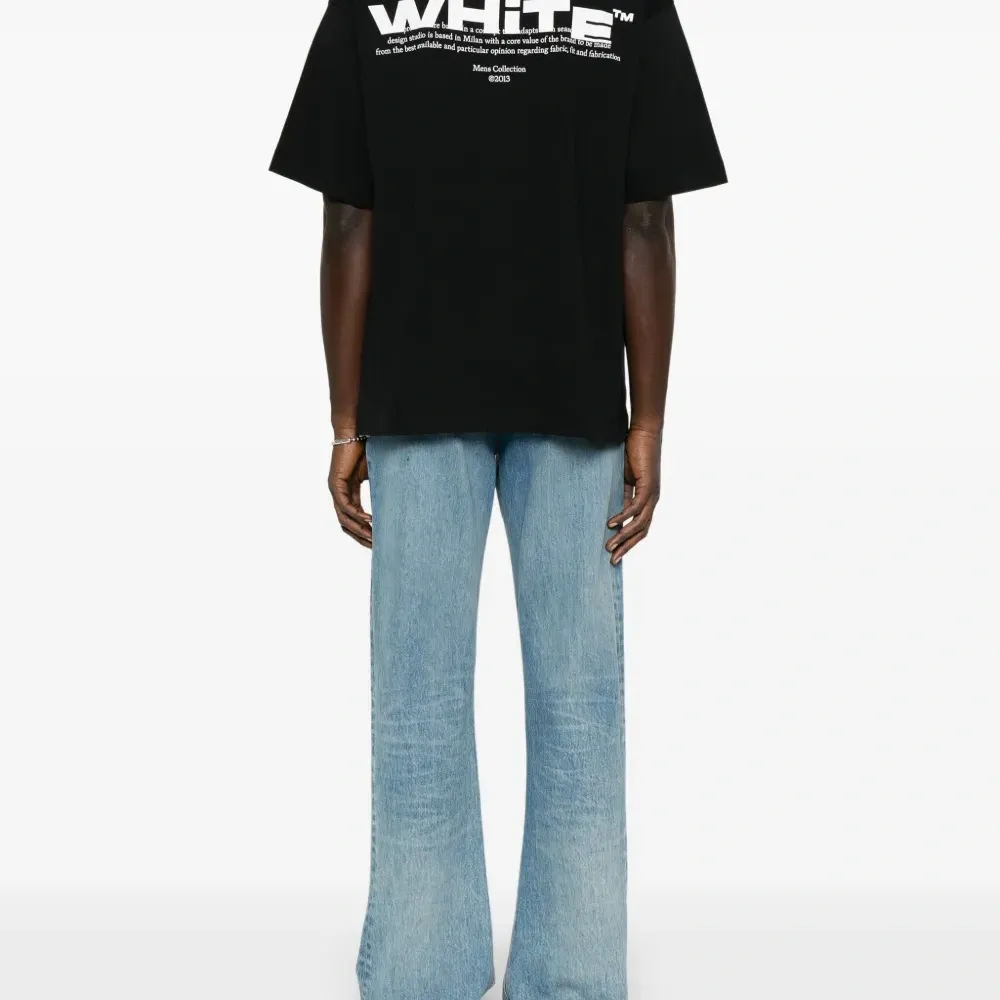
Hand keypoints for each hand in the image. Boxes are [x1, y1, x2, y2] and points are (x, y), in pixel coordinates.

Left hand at [329, 439, 371, 547]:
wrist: (356, 431)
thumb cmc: (366, 448)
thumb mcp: (375, 473)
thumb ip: (381, 487)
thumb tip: (398, 498)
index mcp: (348, 492)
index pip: (354, 518)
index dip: (364, 531)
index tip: (377, 541)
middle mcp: (339, 493)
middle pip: (347, 524)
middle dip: (361, 536)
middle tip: (375, 547)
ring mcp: (336, 490)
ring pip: (344, 518)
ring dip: (359, 530)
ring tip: (373, 538)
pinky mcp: (336, 484)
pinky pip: (345, 505)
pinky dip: (356, 515)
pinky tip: (369, 521)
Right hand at [606, 426, 661, 563]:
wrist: (644, 433)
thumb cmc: (634, 453)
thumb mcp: (624, 480)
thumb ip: (621, 495)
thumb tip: (612, 511)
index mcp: (647, 500)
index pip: (639, 528)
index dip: (628, 542)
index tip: (615, 554)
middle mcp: (652, 500)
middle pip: (641, 531)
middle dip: (626, 547)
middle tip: (612, 560)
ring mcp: (652, 494)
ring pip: (640, 523)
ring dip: (624, 537)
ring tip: (609, 546)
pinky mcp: (648, 485)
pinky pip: (635, 506)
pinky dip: (623, 517)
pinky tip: (611, 524)